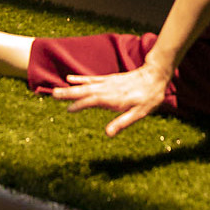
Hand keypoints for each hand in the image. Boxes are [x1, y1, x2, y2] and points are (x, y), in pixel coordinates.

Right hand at [50, 62, 170, 135]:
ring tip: (56, 90)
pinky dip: (81, 79)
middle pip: (85, 91)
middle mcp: (108, 89)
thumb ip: (123, 122)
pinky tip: (71, 78)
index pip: (93, 101)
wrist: (155, 75)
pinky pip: (92, 79)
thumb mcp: (140, 113)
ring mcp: (108, 83)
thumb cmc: (149, 97)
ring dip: (71, 88)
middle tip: (53, 94)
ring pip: (86, 85)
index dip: (80, 105)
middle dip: (69, 94)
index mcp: (114, 98)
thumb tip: (108, 134)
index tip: (68, 110)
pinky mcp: (109, 79)